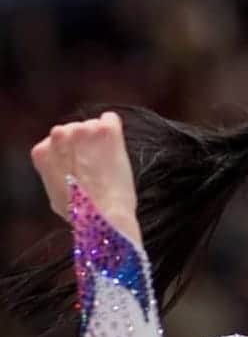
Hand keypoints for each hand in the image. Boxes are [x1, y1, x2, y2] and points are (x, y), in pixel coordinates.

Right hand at [30, 112, 141, 243]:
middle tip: (97, 169)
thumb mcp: (55, 195)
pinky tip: (117, 148)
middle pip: (75, 131)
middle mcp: (58, 134)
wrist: (105, 215)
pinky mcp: (106, 130)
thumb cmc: (82, 213)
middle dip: (86, 146)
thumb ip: (55, 174)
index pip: (57, 142)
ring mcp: (83, 130)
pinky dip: (115, 132)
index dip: (72, 156)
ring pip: (93, 127)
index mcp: (42, 151)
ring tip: (107, 166)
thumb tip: (62, 173)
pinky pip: (111, 121)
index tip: (81, 169)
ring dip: (101, 142)